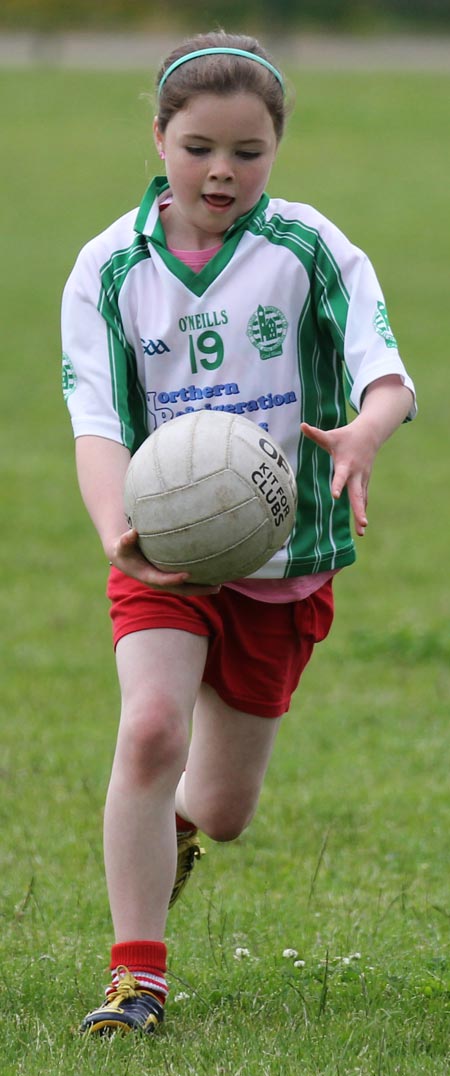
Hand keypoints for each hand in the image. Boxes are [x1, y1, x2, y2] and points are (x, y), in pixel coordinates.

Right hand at [109, 527, 220, 594]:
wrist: (124, 558)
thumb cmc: (124, 549)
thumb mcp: (122, 545)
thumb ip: (126, 540)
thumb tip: (133, 531)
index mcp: (148, 576)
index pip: (162, 580)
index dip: (174, 579)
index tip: (187, 574)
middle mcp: (159, 582)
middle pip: (181, 590)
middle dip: (198, 590)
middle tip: (216, 587)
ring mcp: (166, 582)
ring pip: (187, 589)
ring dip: (203, 588)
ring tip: (220, 584)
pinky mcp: (170, 578)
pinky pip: (187, 582)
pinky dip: (200, 580)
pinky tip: (214, 574)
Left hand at [301, 419, 372, 535]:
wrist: (370, 435)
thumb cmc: (346, 436)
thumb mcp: (331, 436)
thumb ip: (316, 434)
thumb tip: (301, 425)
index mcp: (346, 465)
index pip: (340, 477)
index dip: (338, 486)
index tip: (335, 496)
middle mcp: (356, 475)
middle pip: (358, 495)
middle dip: (360, 510)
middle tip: (363, 524)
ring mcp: (362, 480)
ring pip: (362, 500)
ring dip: (362, 515)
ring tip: (361, 533)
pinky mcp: (364, 483)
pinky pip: (363, 499)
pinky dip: (362, 511)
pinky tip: (360, 527)